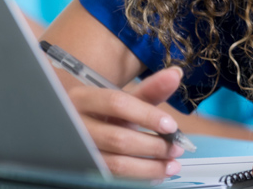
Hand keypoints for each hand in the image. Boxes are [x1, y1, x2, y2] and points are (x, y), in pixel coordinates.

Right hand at [65, 66, 185, 178]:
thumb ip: (151, 88)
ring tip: (172, 165)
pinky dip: (139, 178)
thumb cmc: (106, 113)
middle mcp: (75, 125)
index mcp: (85, 98)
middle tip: (177, 148)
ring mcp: (77, 151)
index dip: (148, 115)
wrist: (78, 130)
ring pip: (116, 163)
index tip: (172, 126)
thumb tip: (176, 73)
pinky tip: (156, 175)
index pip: (118, 104)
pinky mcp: (82, 170)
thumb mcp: (125, 99)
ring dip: (150, 167)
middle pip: (118, 138)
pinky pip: (113, 178)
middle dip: (154, 146)